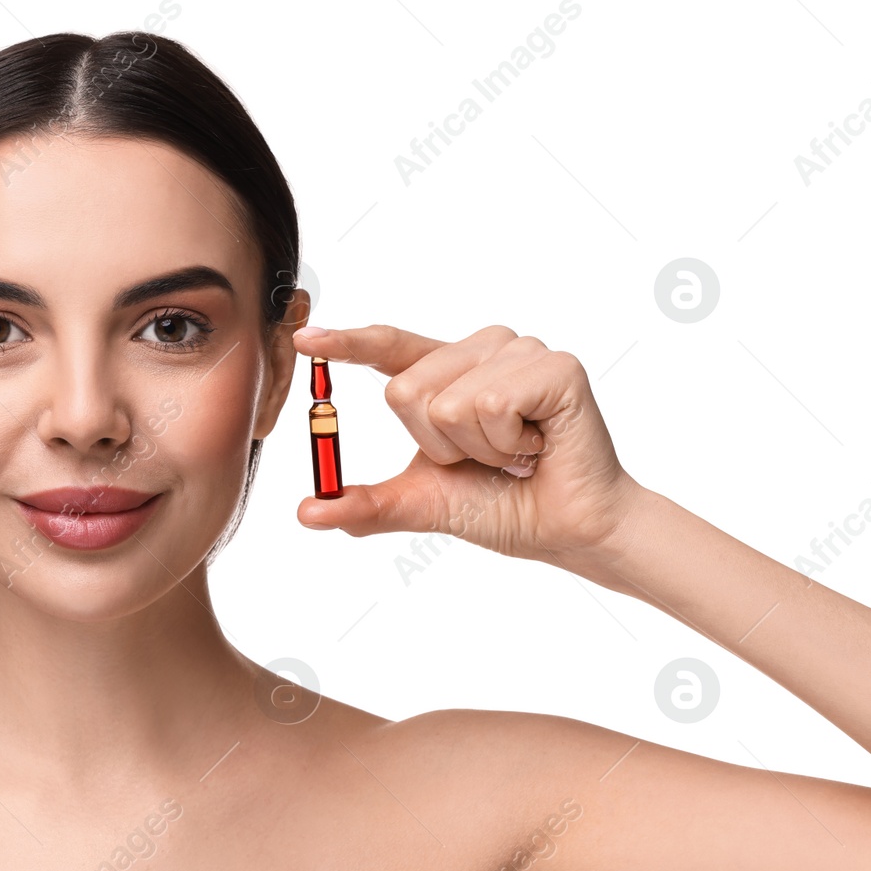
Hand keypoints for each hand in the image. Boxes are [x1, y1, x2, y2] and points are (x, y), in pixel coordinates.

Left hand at [291, 323, 642, 567]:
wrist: (565, 531)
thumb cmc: (501, 505)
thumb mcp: (421, 503)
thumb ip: (366, 504)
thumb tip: (307, 512)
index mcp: (446, 371)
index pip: (388, 347)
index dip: (347, 343)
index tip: (305, 338)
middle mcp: (481, 349)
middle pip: (405, 390)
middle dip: (437, 445)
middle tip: (484, 458)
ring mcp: (520, 352)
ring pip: (448, 402)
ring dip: (477, 449)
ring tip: (514, 453)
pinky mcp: (555, 366)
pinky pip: (491, 406)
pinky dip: (507, 444)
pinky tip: (537, 447)